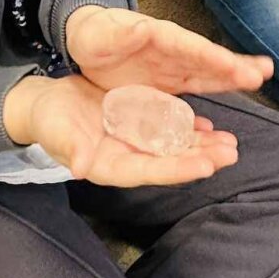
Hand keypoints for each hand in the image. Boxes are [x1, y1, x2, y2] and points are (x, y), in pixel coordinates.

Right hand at [3, 73, 238, 185]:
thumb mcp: (56, 131)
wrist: (47, 105)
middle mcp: (128, 157)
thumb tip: (77, 167)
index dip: (176, 170)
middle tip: (230, 153)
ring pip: (174, 147)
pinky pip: (168, 129)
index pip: (147, 172)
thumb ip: (69, 148)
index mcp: (108, 165)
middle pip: (168, 162)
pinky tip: (208, 122)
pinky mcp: (139, 126)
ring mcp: (135, 143)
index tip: (205, 167)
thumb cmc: (48, 121)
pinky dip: (189, 127)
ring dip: (202, 145)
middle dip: (200, 158)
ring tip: (230, 142)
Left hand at [65, 5, 271, 94]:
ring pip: (208, 77)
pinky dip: (207, 110)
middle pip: (208, 61)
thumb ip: (119, 33)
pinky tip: (219, 130)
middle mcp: (172, 53)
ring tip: (260, 81)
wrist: (85, 42)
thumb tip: (141, 27)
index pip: (190, 47)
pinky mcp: (168, 87)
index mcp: (159, 37)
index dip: (212, 56)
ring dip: (232, 82)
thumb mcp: (98, 33)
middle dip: (234, 67)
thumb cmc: (92, 34)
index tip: (235, 64)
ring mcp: (173, 70)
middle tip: (263, 72)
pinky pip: (194, 96)